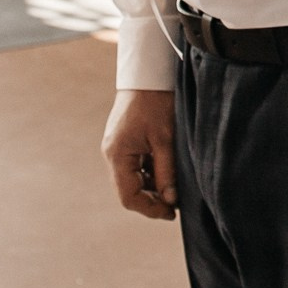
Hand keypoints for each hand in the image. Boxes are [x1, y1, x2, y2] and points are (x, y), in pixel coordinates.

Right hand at [101, 88, 178, 218]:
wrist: (148, 74)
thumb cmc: (156, 102)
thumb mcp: (165, 139)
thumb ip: (166, 172)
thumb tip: (170, 200)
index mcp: (118, 155)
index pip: (128, 196)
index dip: (149, 208)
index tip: (170, 213)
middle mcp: (112, 154)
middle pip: (128, 190)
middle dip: (151, 200)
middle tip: (175, 206)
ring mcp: (116, 148)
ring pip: (132, 180)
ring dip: (151, 187)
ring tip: (174, 189)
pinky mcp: (123, 143)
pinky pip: (134, 167)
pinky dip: (149, 174)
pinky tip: (167, 173)